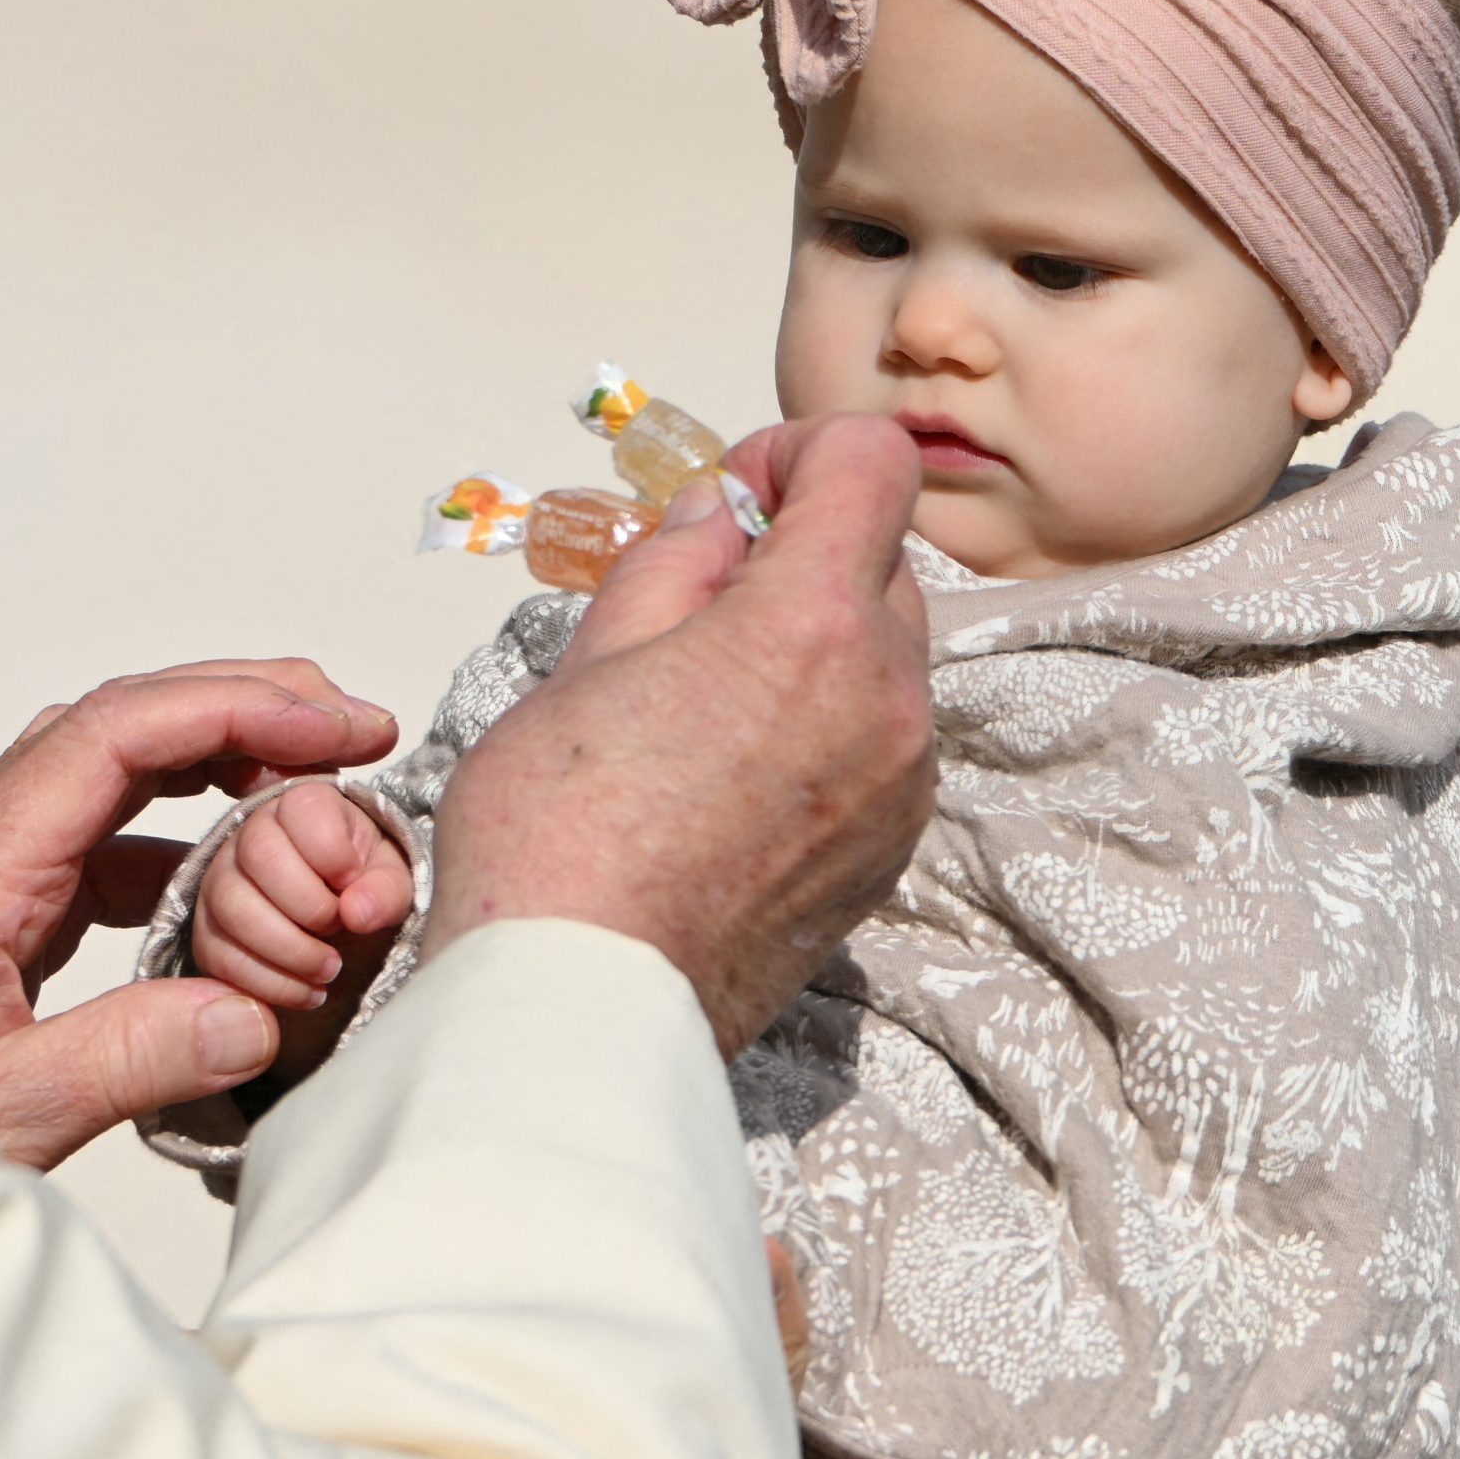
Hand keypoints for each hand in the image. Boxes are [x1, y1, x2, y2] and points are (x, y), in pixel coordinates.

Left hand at [0, 661, 396, 1169]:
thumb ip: (125, 1058)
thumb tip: (251, 1017)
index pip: (111, 738)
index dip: (231, 712)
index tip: (329, 729)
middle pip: (116, 726)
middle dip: (240, 708)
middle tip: (351, 727)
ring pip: (106, 773)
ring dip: (211, 762)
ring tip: (310, 778)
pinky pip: (95, 841)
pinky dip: (177, 835)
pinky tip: (232, 875)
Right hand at [189, 783, 414, 1006]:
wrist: (338, 924)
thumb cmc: (363, 887)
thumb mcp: (390, 882)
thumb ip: (386, 891)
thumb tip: (358, 913)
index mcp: (303, 807)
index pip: (301, 810)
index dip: (331, 853)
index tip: (353, 884)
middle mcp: (250, 835)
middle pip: (259, 856)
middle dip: (308, 905)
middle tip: (340, 930)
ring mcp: (220, 881)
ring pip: (233, 907)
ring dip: (288, 949)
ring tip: (329, 969)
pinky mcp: (208, 930)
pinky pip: (219, 954)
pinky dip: (268, 982)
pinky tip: (306, 992)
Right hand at [426, 417, 933, 1056]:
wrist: (586, 1005)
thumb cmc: (559, 836)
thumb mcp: (590, 658)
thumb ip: (674, 564)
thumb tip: (719, 514)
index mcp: (813, 625)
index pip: (875, 462)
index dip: (799, 453)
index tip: (735, 494)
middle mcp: (887, 697)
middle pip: (882, 559)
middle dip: (801, 552)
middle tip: (695, 598)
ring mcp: (900, 782)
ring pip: (884, 656)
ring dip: (814, 642)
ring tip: (702, 697)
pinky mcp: (889, 849)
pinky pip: (880, 741)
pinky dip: (826, 723)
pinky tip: (730, 770)